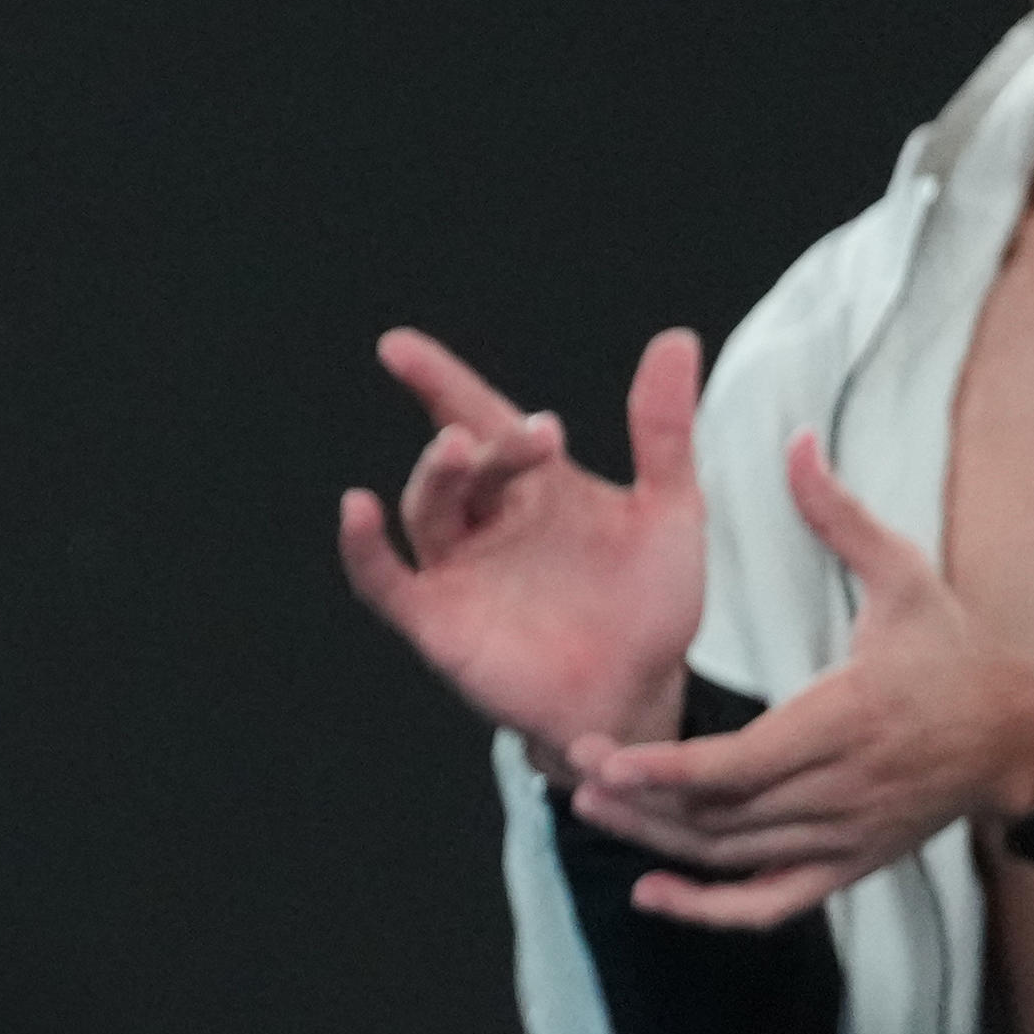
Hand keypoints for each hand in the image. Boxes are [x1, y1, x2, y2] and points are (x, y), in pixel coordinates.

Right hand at [338, 326, 708, 754]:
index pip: (475, 414)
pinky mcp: (438, 623)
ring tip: (459, 449)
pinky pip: (385, 580)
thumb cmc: (652, 603)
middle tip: (530, 435)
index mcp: (532, 484)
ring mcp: (457, 570)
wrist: (643, 696)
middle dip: (488, 442)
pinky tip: (355, 510)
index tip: (397, 347)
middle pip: (465, 465)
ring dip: (438, 475)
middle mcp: (485, 520)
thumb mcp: (669, 511)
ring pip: (427, 510)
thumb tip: (677, 337)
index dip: (436, 380)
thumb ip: (662, 431)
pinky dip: (364, 548)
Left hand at [559, 434, 1033, 928]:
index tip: (604, 756)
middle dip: (643, 803)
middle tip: (574, 769)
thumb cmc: (957, 651)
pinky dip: (710, 910)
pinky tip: (652, 892)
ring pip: (735, 859)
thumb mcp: (908, 575)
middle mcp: (843, 790)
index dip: (665, 769)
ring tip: (591, 807)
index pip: (739, 765)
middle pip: (723, 818)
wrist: (1022, 738)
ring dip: (659, 843)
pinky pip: (772, 904)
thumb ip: (839, 515)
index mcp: (848, 720)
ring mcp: (846, 838)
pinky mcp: (850, 866)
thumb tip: (795, 438)